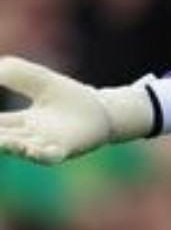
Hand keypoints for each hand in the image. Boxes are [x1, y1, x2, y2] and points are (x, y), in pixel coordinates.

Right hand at [0, 56, 153, 163]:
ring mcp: (44, 146)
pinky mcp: (64, 150)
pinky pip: (48, 157)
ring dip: (8, 145)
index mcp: (17, 124)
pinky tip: (30, 148)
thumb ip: (13, 73)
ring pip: (20, 149)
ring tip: (2, 140)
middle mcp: (26, 139)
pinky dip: (38, 154)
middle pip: (1, 139)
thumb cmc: (68, 96)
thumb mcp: (38, 80)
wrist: (101, 110)